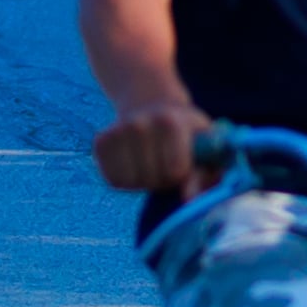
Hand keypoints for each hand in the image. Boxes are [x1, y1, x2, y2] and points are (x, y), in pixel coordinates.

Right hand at [88, 94, 212, 195]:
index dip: (181, 174)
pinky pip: (114, 180)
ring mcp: (115, 132)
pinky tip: (134, 162)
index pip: (174, 172)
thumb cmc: (187, 134)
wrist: (153, 106)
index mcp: (169, 121)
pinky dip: (126, 179)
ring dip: (143, 181)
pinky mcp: (99, 144)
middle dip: (162, 179)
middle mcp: (138, 123)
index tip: (184, 160)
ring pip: (130, 182)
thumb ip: (204, 176)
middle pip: (151, 179)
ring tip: (151, 161)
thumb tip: (189, 199)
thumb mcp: (206, 148)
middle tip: (167, 160)